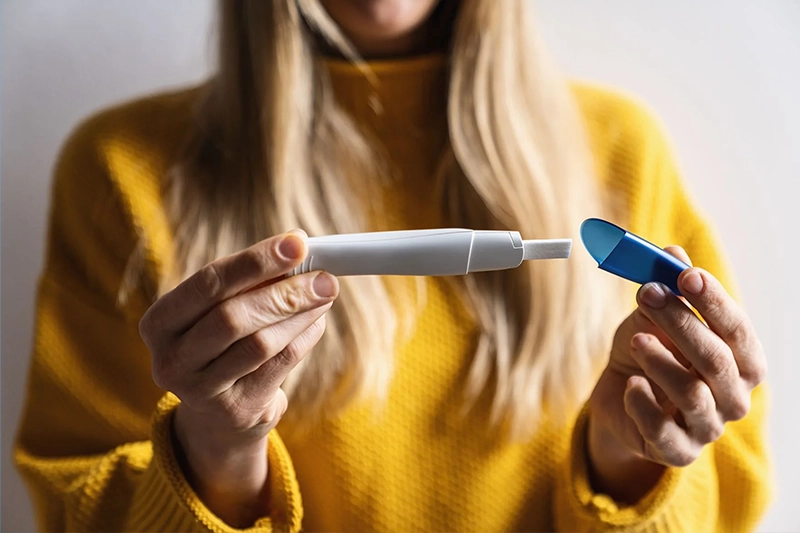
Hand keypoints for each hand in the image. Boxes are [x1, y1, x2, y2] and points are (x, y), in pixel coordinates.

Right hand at [138, 231, 337, 526]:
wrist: (217, 413)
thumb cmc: (221, 342)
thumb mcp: (220, 309)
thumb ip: (250, 279)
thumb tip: (297, 244)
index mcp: (160, 322)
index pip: (208, 283)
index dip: (255, 261)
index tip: (297, 243)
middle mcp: (172, 359)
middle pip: (232, 317)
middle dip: (283, 292)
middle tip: (323, 276)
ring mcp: (201, 390)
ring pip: (260, 344)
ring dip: (300, 314)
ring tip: (326, 292)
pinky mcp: (236, 410)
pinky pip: (280, 365)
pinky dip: (304, 337)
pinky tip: (318, 318)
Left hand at [587, 247, 765, 502]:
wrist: (619, 398)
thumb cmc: (647, 351)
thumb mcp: (652, 316)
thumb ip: (665, 288)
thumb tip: (671, 251)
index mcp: (741, 360)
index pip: (737, 329)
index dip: (714, 301)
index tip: (686, 275)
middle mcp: (733, 396)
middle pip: (716, 360)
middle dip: (681, 322)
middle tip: (646, 294)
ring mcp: (708, 427)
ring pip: (692, 394)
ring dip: (660, 361)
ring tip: (635, 340)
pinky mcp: (677, 451)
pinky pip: (662, 430)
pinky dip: (643, 403)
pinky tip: (630, 383)